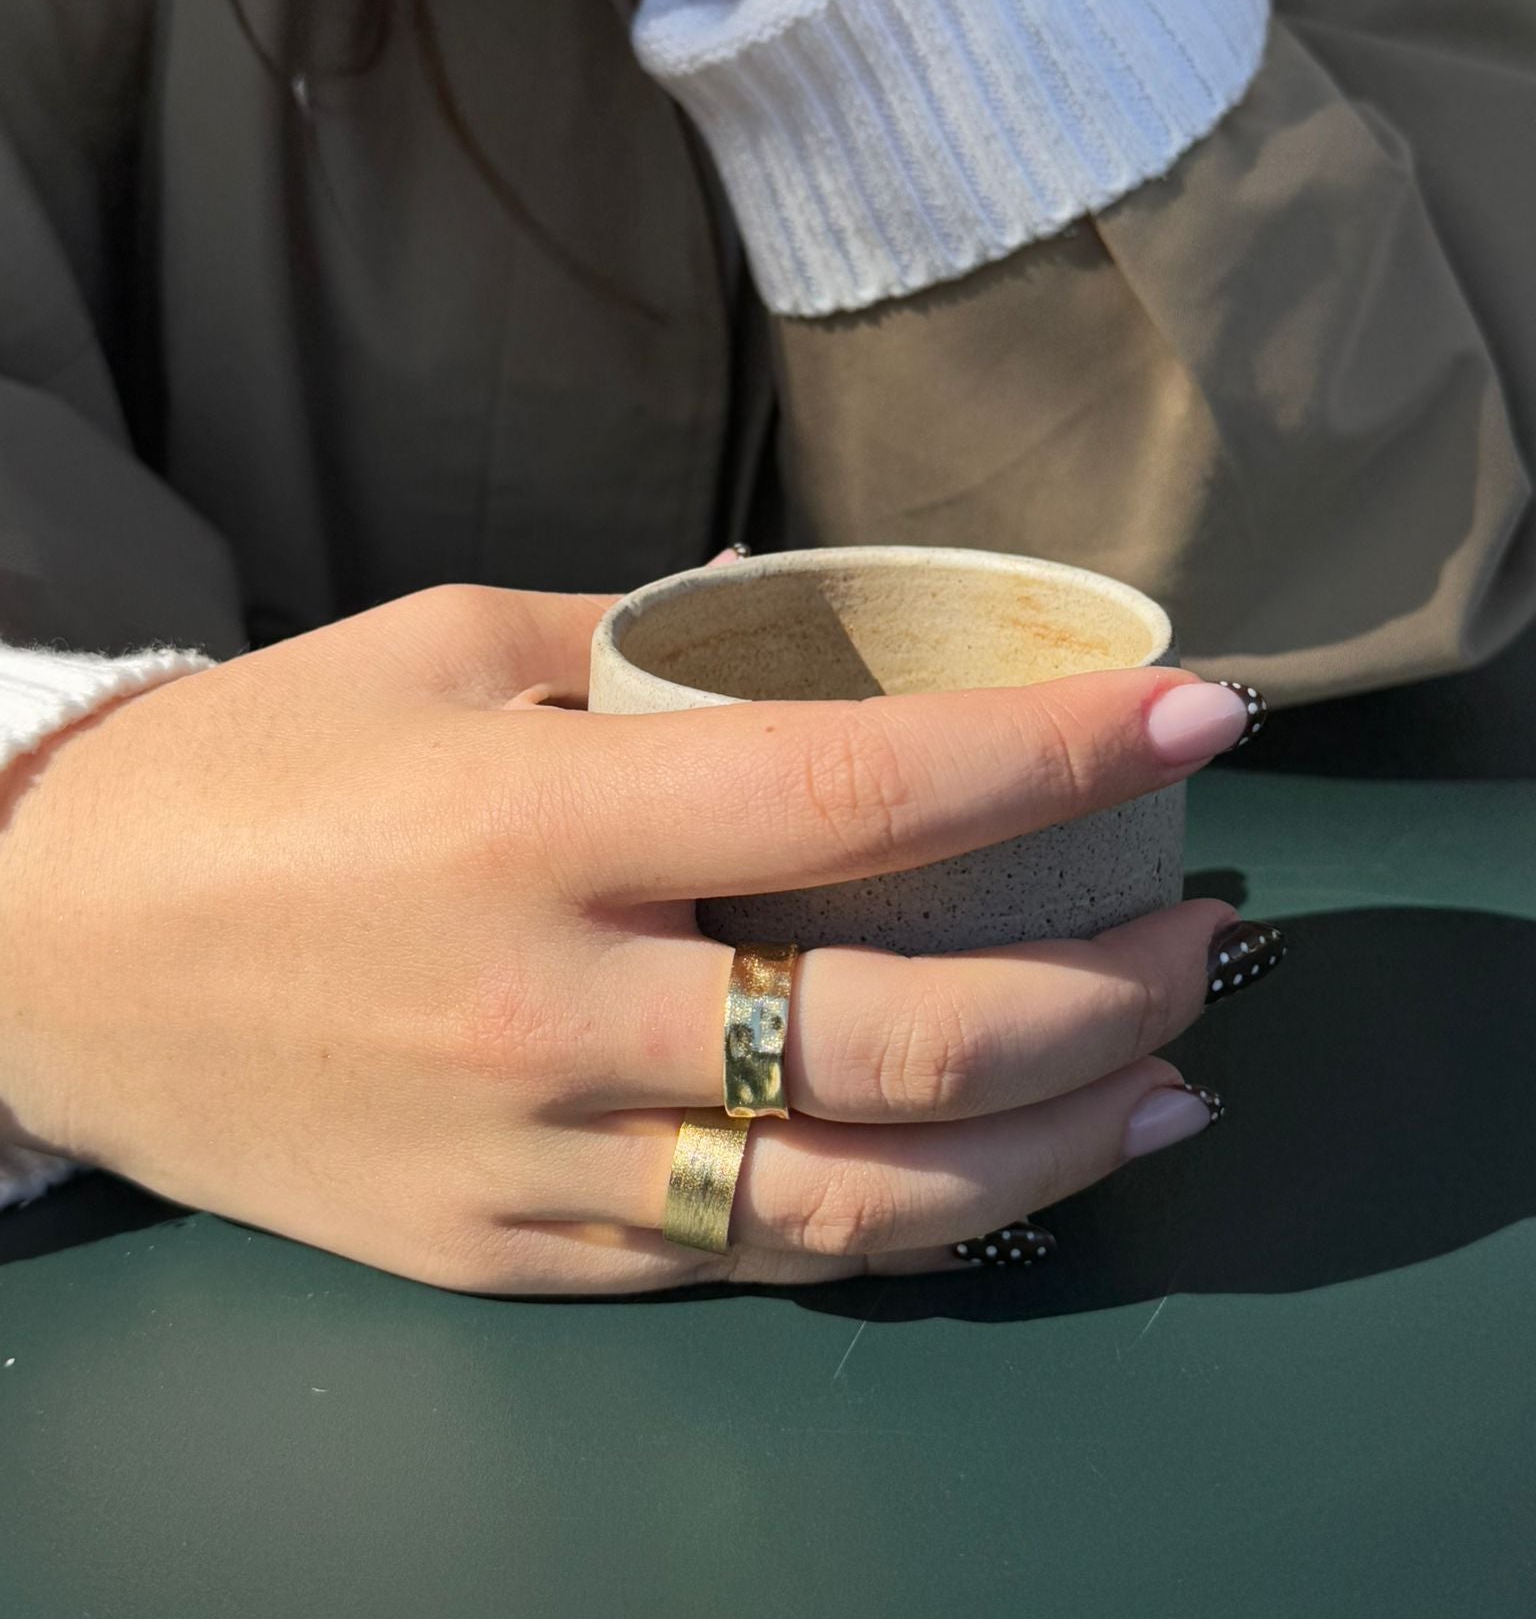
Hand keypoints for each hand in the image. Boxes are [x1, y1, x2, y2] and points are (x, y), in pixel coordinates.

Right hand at [0, 584, 1263, 1292]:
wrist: (40, 955)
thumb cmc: (245, 770)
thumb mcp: (440, 644)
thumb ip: (650, 645)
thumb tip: (832, 634)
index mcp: (538, 817)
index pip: (862, 790)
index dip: (1060, 754)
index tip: (1198, 713)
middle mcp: (556, 1009)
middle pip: (906, 1036)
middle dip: (1104, 984)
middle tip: (1203, 926)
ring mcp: (536, 1162)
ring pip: (857, 1201)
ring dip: (1052, 1149)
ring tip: (1166, 1087)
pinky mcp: (508, 1258)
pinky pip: (741, 1262)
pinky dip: (896, 1223)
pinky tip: (985, 1178)